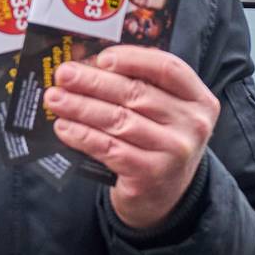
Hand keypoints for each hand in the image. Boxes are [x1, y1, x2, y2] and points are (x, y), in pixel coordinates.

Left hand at [45, 45, 220, 234]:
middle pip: (136, 93)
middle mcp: (192, 124)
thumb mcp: (166, 114)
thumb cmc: (159, 144)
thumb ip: (143, 88)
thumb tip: (89, 67)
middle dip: (93, 81)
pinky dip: (83, 135)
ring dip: (81, 107)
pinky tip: (64, 127)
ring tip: (55, 99)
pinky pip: (110, 148)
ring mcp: (174, 151)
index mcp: (199, 99)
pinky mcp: (151, 174)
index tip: (102, 57)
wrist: (164, 197)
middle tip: (63, 74)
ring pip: (119, 120)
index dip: (133, 58)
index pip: (168, 68)